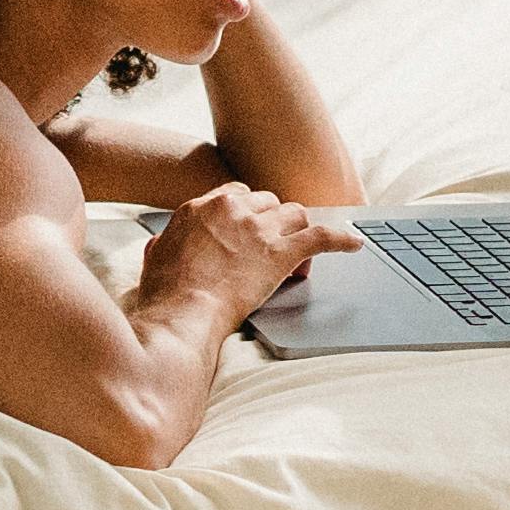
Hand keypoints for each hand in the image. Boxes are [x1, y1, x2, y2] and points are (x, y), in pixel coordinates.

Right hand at [143, 178, 359, 322]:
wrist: (182, 313)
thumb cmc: (165, 295)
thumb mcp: (154, 259)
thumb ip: (163, 245)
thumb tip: (160, 244)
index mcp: (201, 207)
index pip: (239, 195)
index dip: (249, 214)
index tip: (252, 228)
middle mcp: (232, 210)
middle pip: (269, 202)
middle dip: (273, 224)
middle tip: (272, 249)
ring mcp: (259, 229)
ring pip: (294, 214)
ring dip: (297, 232)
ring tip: (297, 254)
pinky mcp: (281, 253)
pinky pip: (322, 236)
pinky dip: (341, 240)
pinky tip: (354, 244)